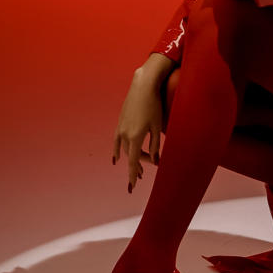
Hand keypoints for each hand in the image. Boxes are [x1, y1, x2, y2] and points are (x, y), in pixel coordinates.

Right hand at [112, 70, 164, 191]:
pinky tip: (116, 159)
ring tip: (139, 166)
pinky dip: (117, 151)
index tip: (131, 187)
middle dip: (138, 165)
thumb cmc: (154, 105)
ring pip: (125, 148)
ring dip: (132, 157)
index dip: (132, 175)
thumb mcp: (157, 126)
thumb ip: (155, 145)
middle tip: (143, 174)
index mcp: (136, 137)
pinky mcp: (120, 122)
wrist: (143, 86)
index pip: (133, 162)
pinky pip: (116, 141)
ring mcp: (121, 128)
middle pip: (131, 155)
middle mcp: (125, 134)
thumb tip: (154, 161)